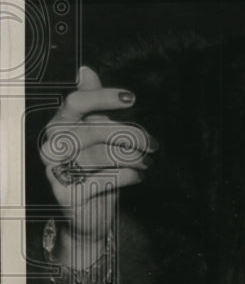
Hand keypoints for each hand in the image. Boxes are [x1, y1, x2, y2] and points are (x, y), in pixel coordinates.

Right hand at [41, 65, 155, 248]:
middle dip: (131, 135)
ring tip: (147, 161)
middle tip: (153, 144)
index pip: (76, 101)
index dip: (102, 97)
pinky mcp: (65, 194)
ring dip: (132, 158)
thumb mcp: (96, 134)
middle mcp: (52, 144)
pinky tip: (138, 177)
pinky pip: (102, 180)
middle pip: (95, 129)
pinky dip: (126, 177)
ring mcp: (55, 170)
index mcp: (60, 123)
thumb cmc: (95, 168)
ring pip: (101, 156)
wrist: (88, 213)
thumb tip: (85, 70)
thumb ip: (93, 105)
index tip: (131, 98)